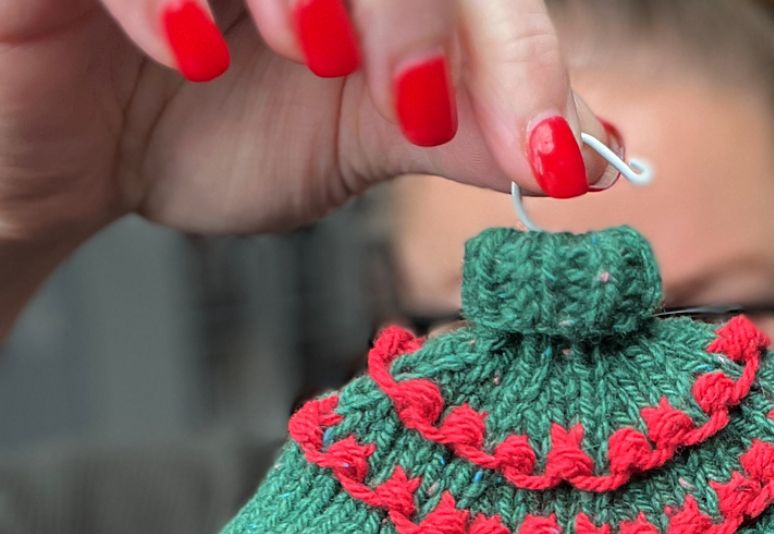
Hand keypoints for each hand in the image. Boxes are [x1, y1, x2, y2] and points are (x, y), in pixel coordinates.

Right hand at [0, 0, 609, 298]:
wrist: (58, 157)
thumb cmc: (188, 124)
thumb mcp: (349, 137)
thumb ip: (460, 129)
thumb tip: (593, 153)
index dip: (519, 51)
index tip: (548, 157)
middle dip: (422, 8)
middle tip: (421, 107)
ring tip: (315, 60)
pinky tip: (184, 54)